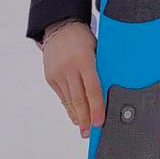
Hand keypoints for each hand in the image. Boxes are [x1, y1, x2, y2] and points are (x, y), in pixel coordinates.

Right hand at [41, 20, 103, 138]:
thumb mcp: (97, 49)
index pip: (93, 89)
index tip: (100, 121)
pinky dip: (69, 107)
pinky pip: (62, 96)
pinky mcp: (50, 77)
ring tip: (84, 128)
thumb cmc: (83, 38)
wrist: (59, 27)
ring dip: (77, 116)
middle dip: (86, 118)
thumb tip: (109, 90)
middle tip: (90, 132)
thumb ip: (100, 68)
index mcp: (84, 60)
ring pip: (69, 100)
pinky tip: (75, 115)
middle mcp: (69, 68)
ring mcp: (57, 74)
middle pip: (79, 99)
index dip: (97, 108)